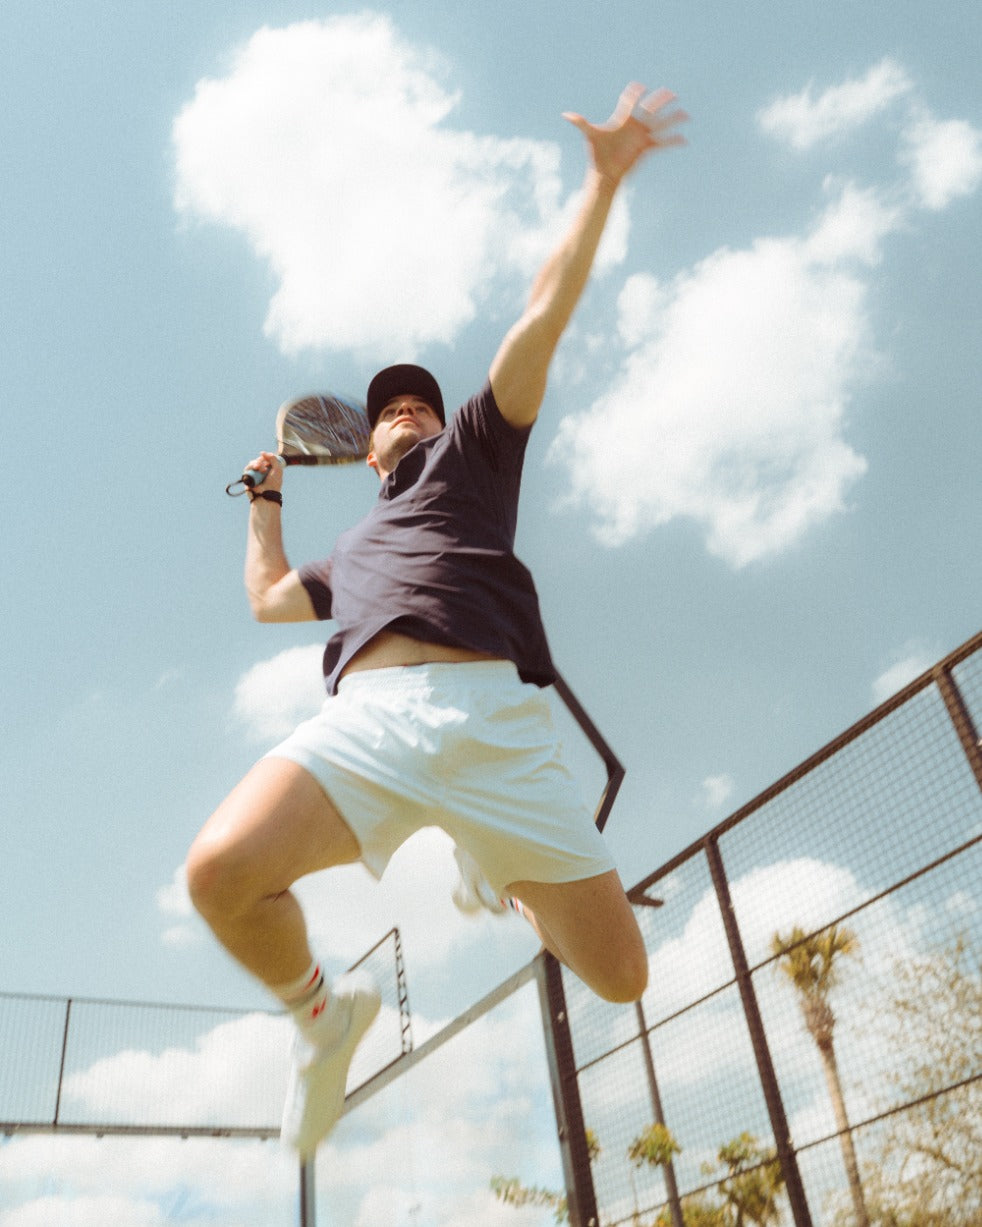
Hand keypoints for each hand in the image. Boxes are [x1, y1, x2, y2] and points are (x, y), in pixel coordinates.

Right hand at [246, 450, 283, 492]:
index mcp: (269, 470)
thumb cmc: (273, 484)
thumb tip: (262, 452)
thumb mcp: (277, 469)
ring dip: (256, 464)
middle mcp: (261, 472)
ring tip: (260, 470)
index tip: (268, 458)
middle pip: (258, 460)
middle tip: (264, 467)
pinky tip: (255, 469)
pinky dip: (251, 467)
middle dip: (260, 461)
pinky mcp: (247, 477)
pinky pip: (247, 468)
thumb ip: (273, 459)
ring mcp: (254, 474)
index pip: (265, 460)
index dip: (266, 457)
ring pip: (252, 463)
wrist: (266, 494)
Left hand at [564, 83, 686, 186]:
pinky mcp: (646, 149)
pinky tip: (684, 140)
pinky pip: (662, 144)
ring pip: (660, 125)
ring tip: (686, 114)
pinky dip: (673, 142)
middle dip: (661, 101)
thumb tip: (566, 115)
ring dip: (673, 119)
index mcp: (623, 119)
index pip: (630, 102)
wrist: (604, 173)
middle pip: (650, 109)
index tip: (639, 86)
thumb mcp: (591, 136)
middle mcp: (635, 126)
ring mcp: (642, 137)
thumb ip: (581, 123)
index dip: (635, 93)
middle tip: (672, 92)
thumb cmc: (597, 154)